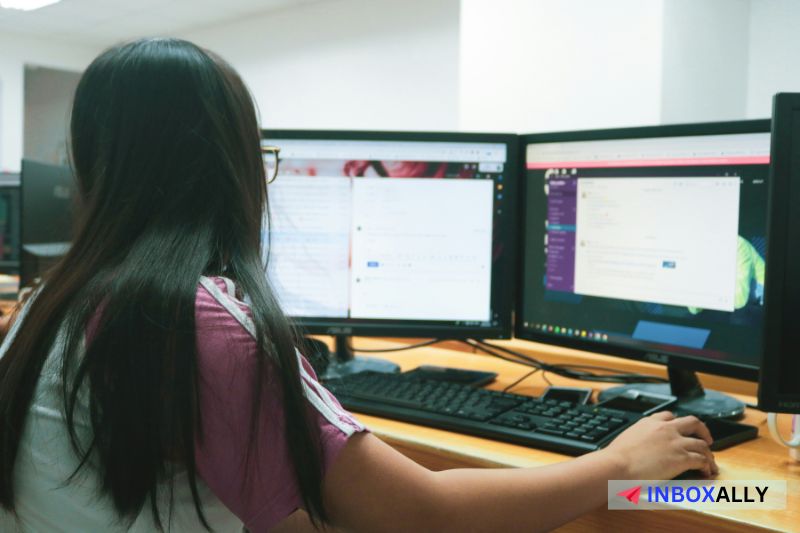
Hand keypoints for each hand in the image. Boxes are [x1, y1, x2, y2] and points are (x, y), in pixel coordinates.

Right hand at [602, 411, 717, 478]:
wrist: (617, 465)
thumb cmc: (616, 457)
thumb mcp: (627, 438)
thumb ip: (638, 438)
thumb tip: (637, 447)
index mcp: (650, 423)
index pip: (669, 416)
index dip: (678, 423)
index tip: (681, 429)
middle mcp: (666, 429)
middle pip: (693, 423)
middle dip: (703, 430)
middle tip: (706, 439)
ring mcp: (675, 443)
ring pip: (702, 444)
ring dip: (708, 454)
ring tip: (709, 462)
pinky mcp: (682, 458)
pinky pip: (702, 460)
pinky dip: (707, 466)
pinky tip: (706, 472)